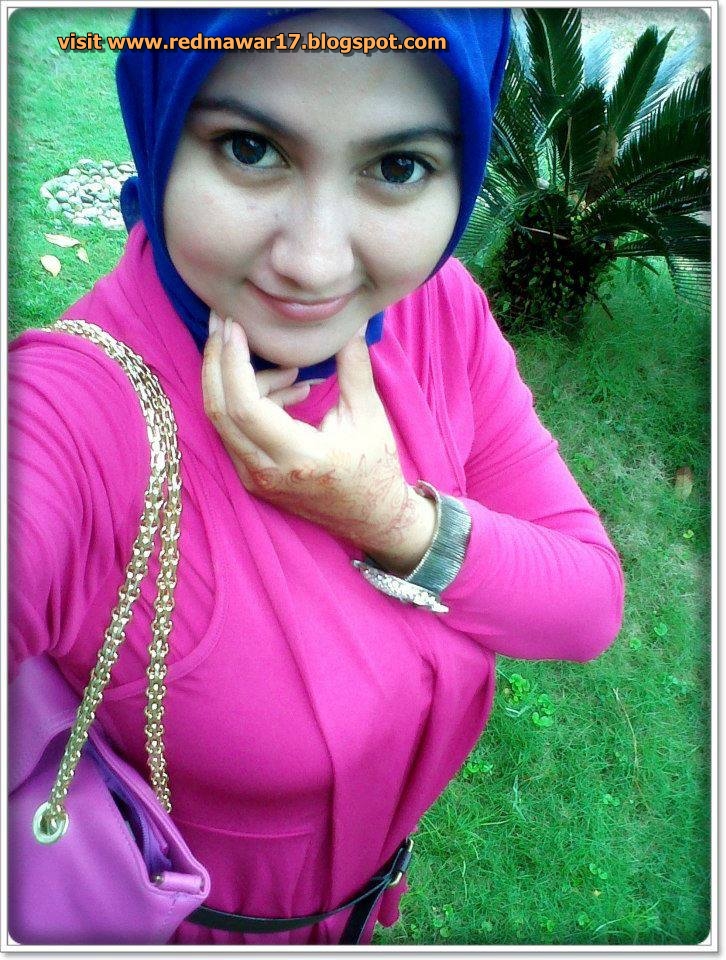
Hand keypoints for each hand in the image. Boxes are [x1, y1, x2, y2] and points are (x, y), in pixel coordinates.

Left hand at [202, 312, 435, 574]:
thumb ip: (355, 367)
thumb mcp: (370, 416)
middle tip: (225, 325)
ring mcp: (255, 479)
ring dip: (240, 382)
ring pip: (223, 419)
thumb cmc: (375, 468)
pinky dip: (248, 402)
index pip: (245, 406)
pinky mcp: (252, 478)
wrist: (372, 517)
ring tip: (288, 371)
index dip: (233, 362)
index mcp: (299, 457)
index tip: (234, 326)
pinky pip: (234, 431)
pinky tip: (286, 390)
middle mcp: (267, 472)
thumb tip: (353, 323)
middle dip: (217, 361)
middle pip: (219, 410)